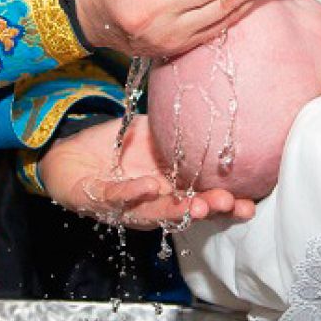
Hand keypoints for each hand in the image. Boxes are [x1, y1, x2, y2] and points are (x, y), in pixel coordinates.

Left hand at [39, 116, 255, 228]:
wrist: (69, 155)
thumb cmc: (116, 147)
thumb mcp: (152, 133)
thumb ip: (176, 128)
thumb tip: (207, 108)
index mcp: (169, 186)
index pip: (202, 197)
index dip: (226, 205)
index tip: (251, 204)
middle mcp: (152, 201)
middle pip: (184, 210)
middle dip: (209, 209)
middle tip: (230, 205)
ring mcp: (127, 204)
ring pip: (154, 212)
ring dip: (177, 210)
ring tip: (198, 205)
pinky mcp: (99, 199)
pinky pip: (118, 197)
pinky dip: (134, 192)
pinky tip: (150, 185)